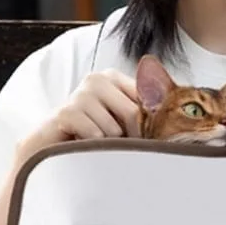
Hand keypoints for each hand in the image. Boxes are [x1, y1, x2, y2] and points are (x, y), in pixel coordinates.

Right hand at [21, 69, 139, 157]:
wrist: (52, 144)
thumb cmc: (92, 133)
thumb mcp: (121, 120)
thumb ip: (143, 114)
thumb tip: (173, 118)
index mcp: (114, 78)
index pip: (147, 98)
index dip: (150, 123)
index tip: (145, 138)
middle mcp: (98, 80)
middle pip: (133, 113)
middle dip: (132, 137)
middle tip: (119, 146)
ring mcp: (80, 94)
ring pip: (114, 129)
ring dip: (109, 145)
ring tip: (97, 143)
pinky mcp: (66, 112)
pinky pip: (95, 135)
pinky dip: (93, 146)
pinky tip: (83, 143)